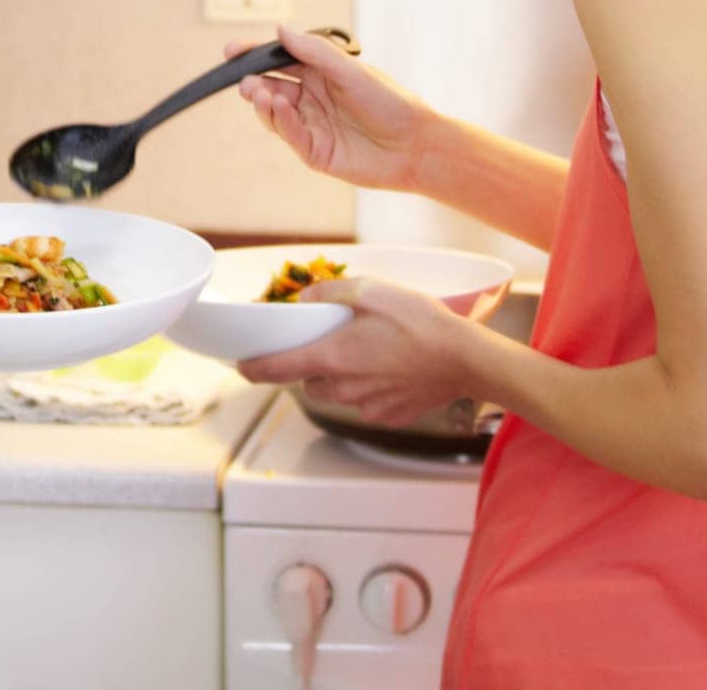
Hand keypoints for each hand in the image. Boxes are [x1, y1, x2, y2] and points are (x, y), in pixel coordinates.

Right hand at [228, 23, 440, 190]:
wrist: (415, 145)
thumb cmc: (390, 102)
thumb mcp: (351, 71)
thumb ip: (315, 52)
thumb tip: (281, 29)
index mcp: (320, 73)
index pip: (279, 60)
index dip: (254, 55)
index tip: (231, 51)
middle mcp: (312, 97)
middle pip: (271, 86)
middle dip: (254, 83)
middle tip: (244, 82)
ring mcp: (311, 125)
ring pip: (274, 112)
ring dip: (264, 103)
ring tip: (262, 95)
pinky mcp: (314, 151)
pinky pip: (290, 134)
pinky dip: (281, 122)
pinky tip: (280, 109)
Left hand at [237, 277, 480, 425]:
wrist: (466, 358)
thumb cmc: (422, 322)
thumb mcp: (371, 290)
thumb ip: (330, 294)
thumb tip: (305, 299)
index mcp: (334, 356)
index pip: (276, 369)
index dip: (253, 367)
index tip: (240, 365)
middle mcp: (344, 387)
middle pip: (308, 380)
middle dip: (313, 362)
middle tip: (335, 337)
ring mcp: (367, 405)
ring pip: (336, 391)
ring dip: (341, 373)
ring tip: (370, 348)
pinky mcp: (388, 415)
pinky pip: (364, 400)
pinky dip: (368, 385)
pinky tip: (390, 365)